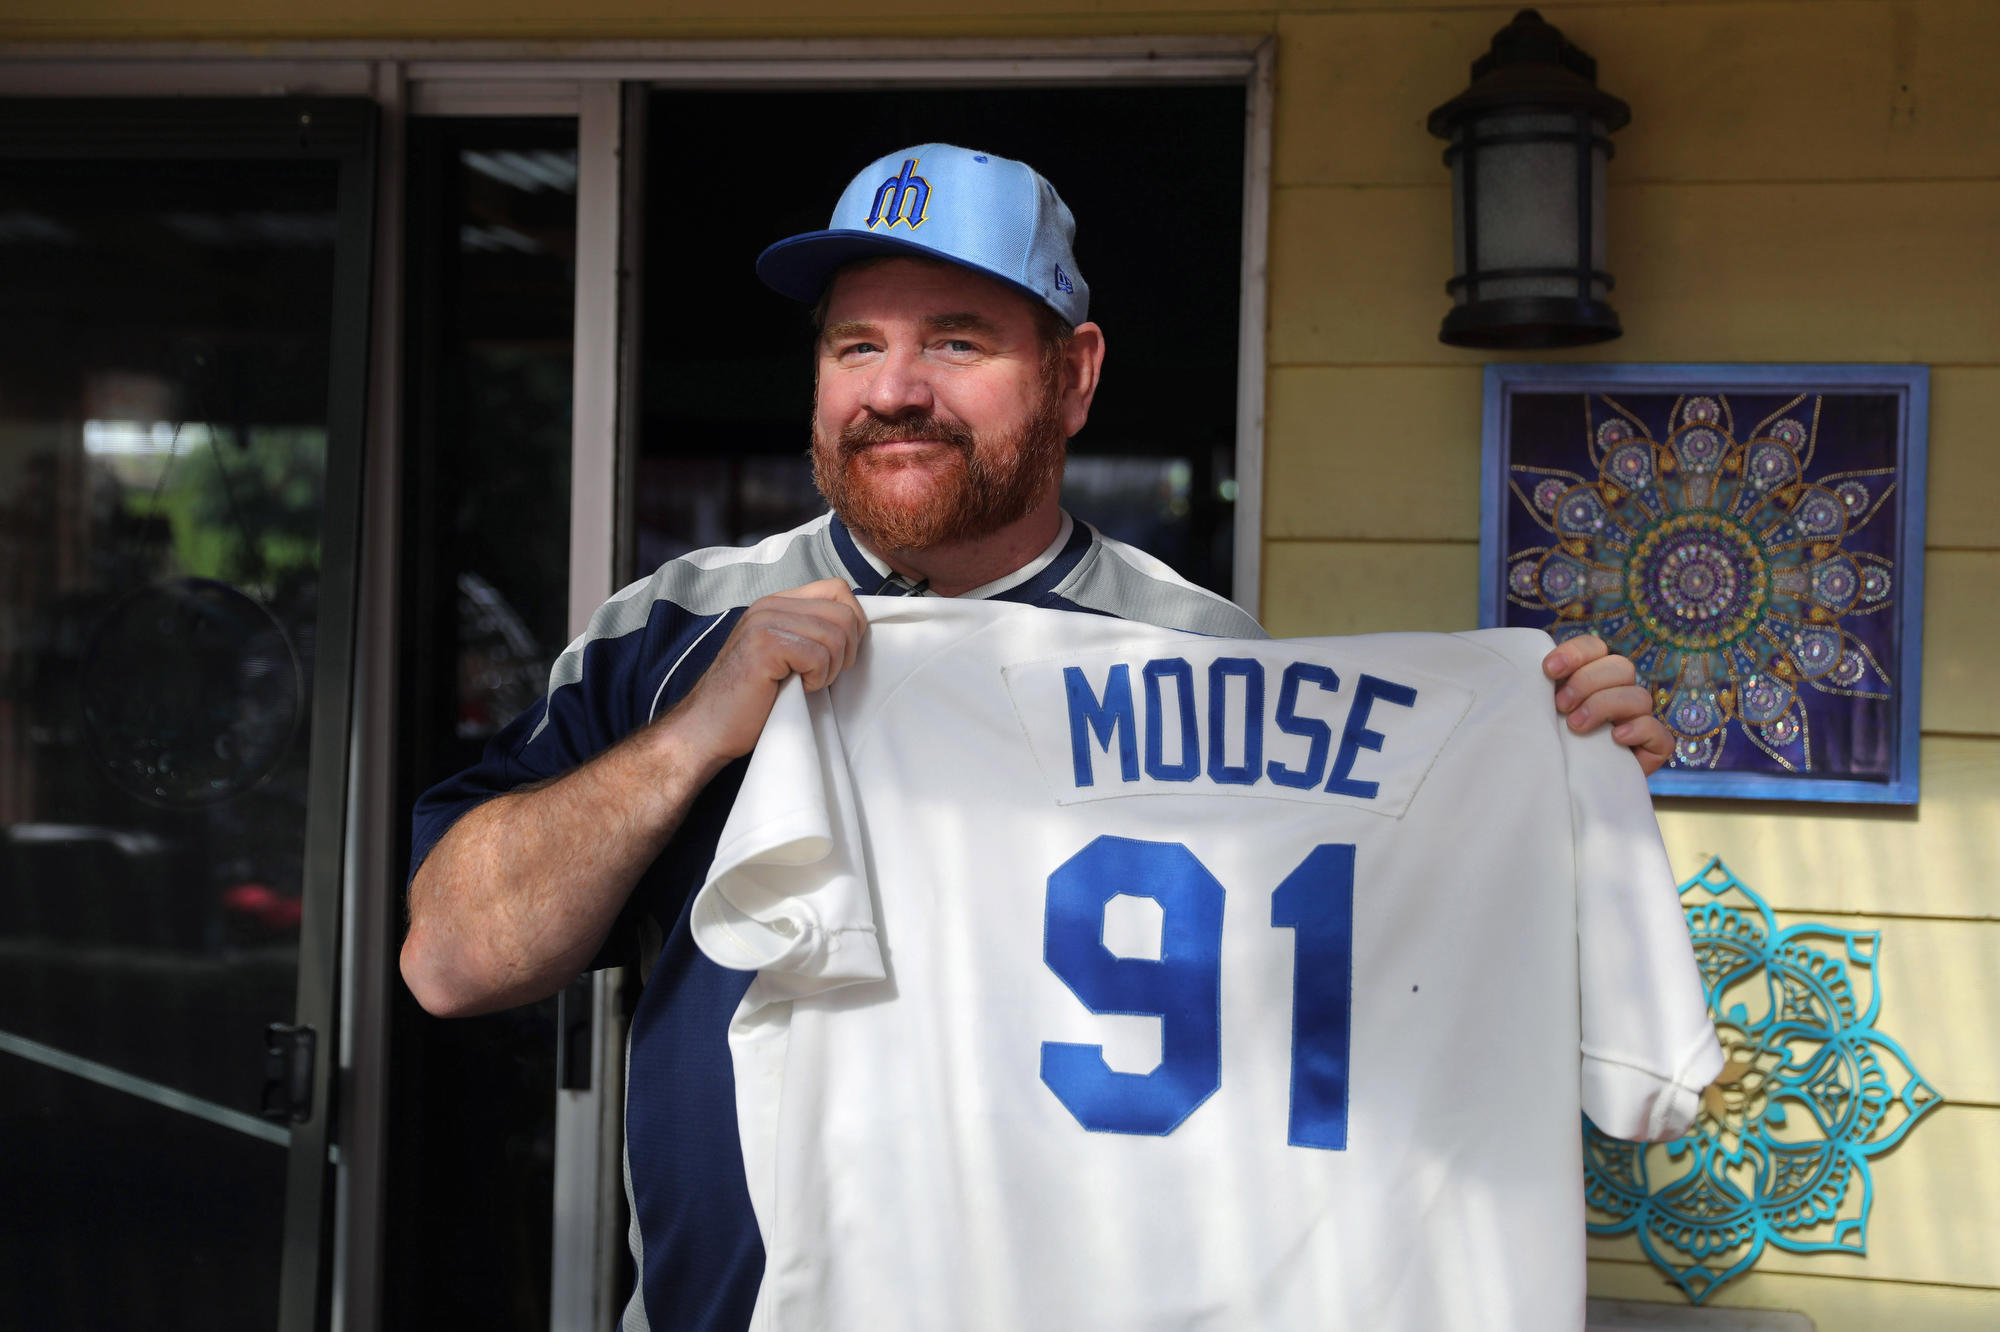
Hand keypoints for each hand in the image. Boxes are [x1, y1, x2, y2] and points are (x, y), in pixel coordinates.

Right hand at [667, 579, 866, 767]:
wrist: (709, 728)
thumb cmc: (752, 700)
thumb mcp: (787, 655)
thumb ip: (811, 631)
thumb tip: (858, 625)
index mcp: (777, 602)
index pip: (838, 589)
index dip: (852, 623)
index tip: (837, 655)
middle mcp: (769, 605)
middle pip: (844, 613)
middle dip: (846, 652)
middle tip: (822, 676)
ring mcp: (764, 622)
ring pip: (836, 635)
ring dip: (830, 669)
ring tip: (806, 683)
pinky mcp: (764, 645)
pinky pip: (819, 656)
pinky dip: (817, 680)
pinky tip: (796, 689)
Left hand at [1542, 634, 1673, 775]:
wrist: (1562, 789)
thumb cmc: (1546, 744)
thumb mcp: (1538, 714)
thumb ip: (1537, 691)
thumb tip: (1524, 670)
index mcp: (1593, 676)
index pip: (1595, 648)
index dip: (1575, 653)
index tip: (1548, 670)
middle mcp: (1619, 693)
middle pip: (1620, 667)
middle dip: (1587, 682)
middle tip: (1560, 705)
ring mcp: (1639, 719)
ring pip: (1639, 696)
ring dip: (1605, 706)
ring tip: (1576, 726)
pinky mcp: (1652, 748)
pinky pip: (1658, 732)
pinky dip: (1639, 729)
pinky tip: (1615, 738)